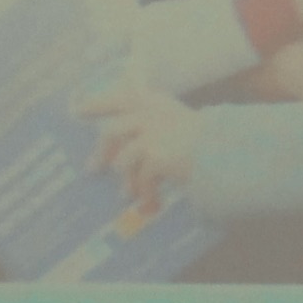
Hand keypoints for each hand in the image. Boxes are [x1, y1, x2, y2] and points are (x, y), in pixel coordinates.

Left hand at [78, 82, 201, 207]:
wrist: (225, 152)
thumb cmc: (203, 142)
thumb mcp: (175, 121)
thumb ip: (150, 124)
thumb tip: (119, 151)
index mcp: (154, 102)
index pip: (119, 98)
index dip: (96, 104)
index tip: (77, 111)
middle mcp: (150, 114)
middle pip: (111, 132)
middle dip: (101, 152)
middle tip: (92, 169)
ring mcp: (153, 134)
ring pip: (123, 160)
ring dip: (125, 180)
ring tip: (126, 195)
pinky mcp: (157, 156)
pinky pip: (142, 179)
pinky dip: (145, 194)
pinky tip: (150, 204)